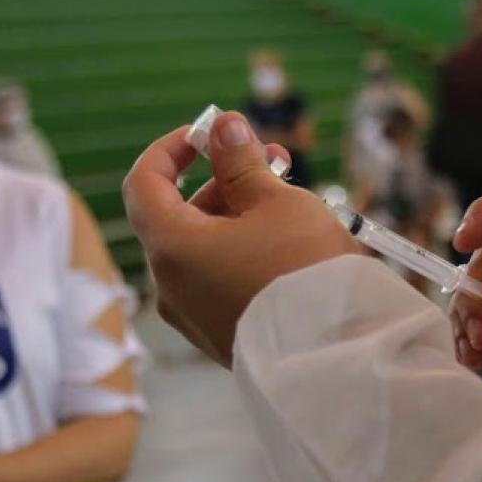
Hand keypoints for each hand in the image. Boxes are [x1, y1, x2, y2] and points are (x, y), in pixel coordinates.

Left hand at [124, 112, 357, 366]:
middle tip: (275, 162)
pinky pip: (218, 281)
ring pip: (202, 250)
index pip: (144, 183)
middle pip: (178, 216)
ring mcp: (193, 317)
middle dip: (222, 182)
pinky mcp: (220, 337)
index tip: (208, 135)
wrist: (338, 354)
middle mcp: (170, 287)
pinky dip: (241, 253)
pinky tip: (286, 245)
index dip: (171, 149)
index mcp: (171, 248)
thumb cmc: (305, 270)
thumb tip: (222, 127)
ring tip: (292, 203)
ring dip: (237, 217)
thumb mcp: (276, 201)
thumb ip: (241, 161)